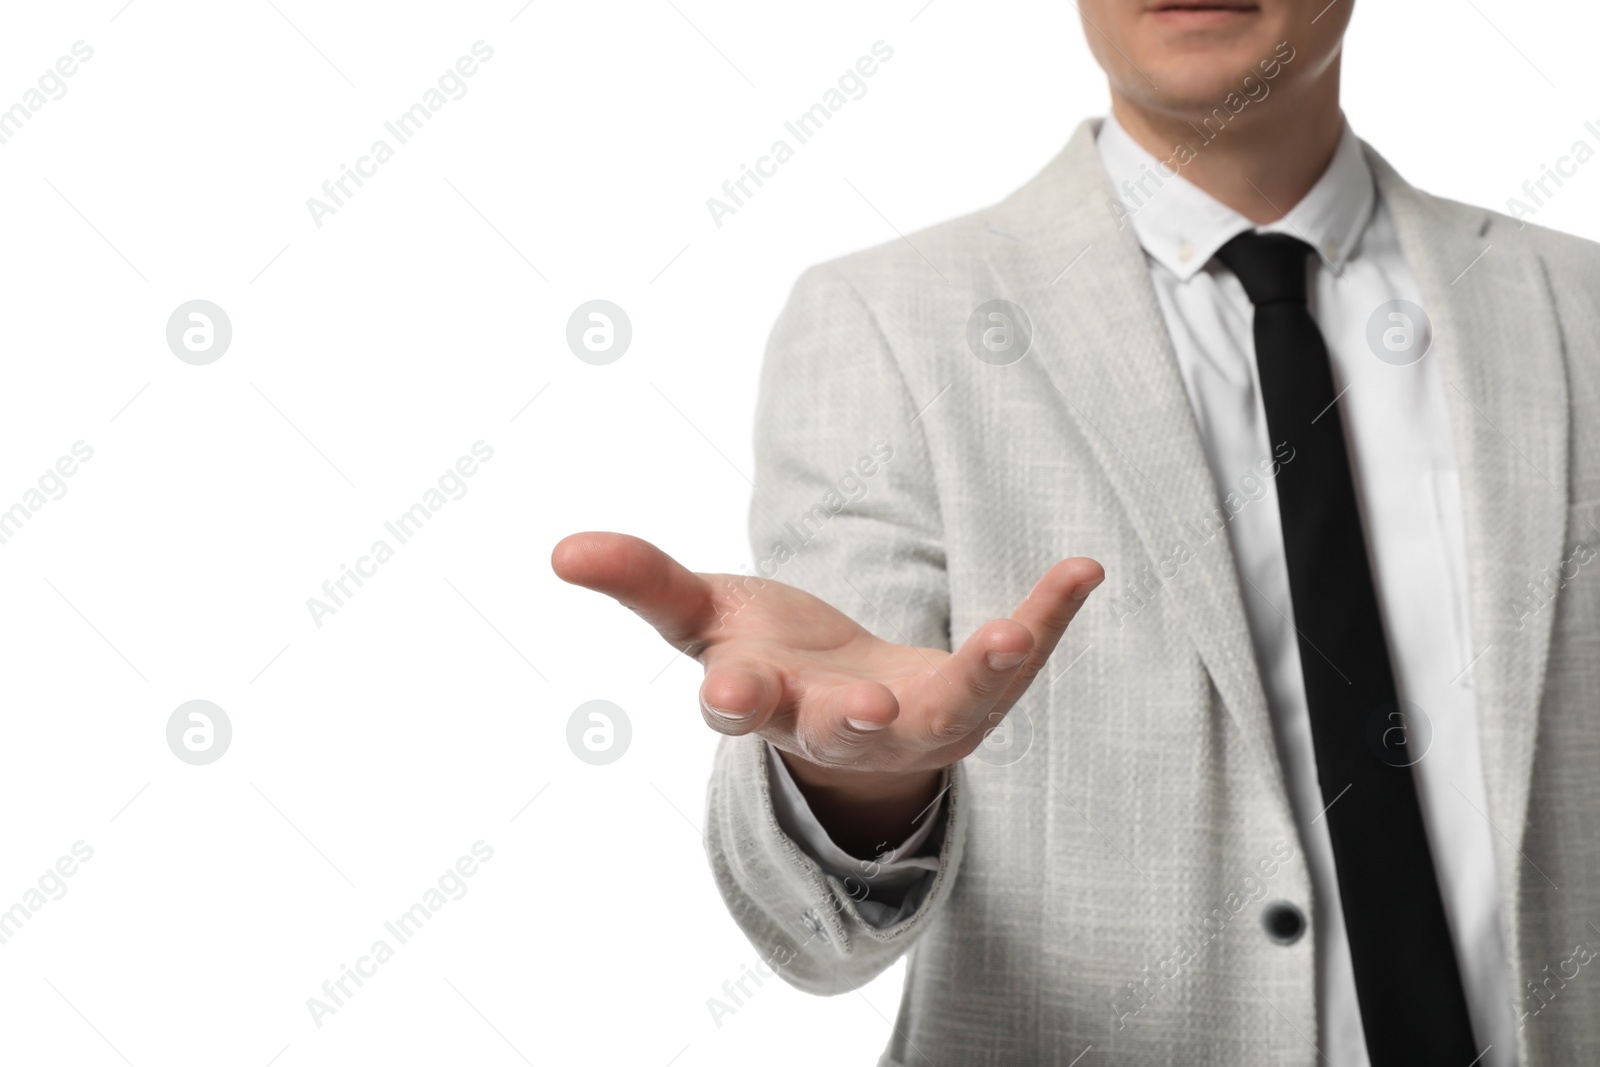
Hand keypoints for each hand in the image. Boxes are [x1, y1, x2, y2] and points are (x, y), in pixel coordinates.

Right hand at [551, 532, 1102, 852]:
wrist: (851, 711)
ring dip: (979, 676)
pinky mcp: (970, 698)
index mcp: (763, 702)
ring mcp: (913, 721)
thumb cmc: (769, 658)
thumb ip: (642, 581)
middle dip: (848, 720)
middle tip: (865, 711)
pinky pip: (1013, 664)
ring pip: (947, 709)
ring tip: (1009, 637)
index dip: (736, 696)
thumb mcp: (703, 616)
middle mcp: (836, 724)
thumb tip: (561, 549)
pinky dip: (1048, 619)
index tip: (730, 689)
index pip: (739, 706)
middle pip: (839, 729)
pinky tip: (1083, 570)